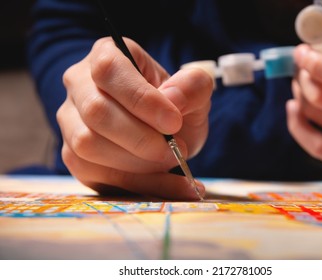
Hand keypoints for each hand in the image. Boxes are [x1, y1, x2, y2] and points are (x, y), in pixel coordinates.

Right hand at [57, 37, 212, 198]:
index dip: (140, 99)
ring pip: (88, 145)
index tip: (173, 122)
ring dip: (138, 162)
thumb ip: (192, 87)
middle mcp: (80, 86)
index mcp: (107, 55)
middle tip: (177, 149)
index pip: (109, 71)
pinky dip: (141, 185)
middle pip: (96, 111)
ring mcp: (71, 123)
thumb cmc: (176, 105)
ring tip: (173, 161)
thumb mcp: (195, 91)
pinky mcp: (76, 157)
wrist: (167, 133)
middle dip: (141, 138)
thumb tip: (171, 99)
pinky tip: (173, 185)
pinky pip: (97, 175)